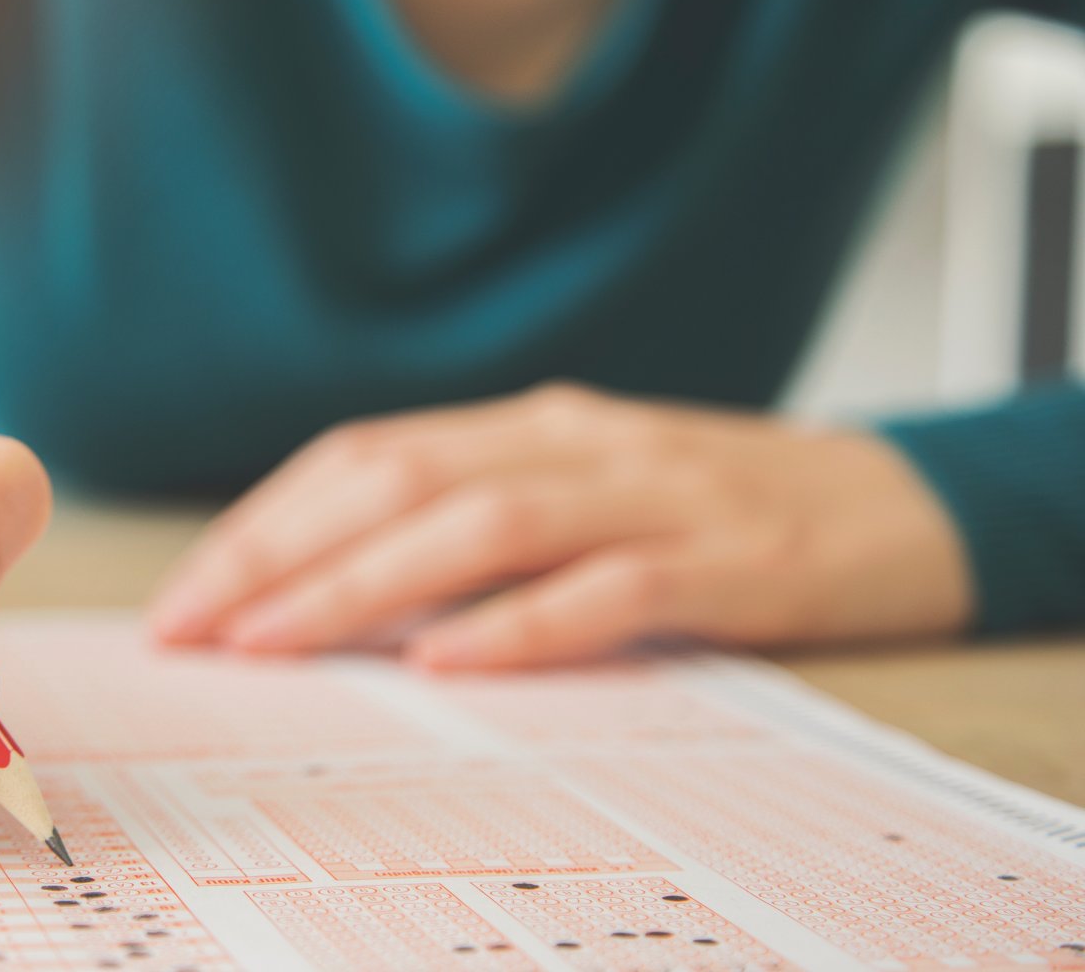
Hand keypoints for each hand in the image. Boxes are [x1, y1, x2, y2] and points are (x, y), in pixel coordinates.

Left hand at [148, 383, 969, 669]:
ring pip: (481, 525)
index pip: (363, 456)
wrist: (900, 505)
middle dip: (279, 555)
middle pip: (397, 479)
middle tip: (195, 628)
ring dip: (363, 586)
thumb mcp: (582, 489)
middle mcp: (575, 441)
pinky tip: (445, 664)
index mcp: (528, 424)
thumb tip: (327, 588)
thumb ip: (474, 517)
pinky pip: (608, 592)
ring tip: (276, 642)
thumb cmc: (710, 511)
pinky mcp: (731, 561)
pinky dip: (519, 626)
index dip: (266, 524)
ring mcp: (655, 494)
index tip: (187, 597)